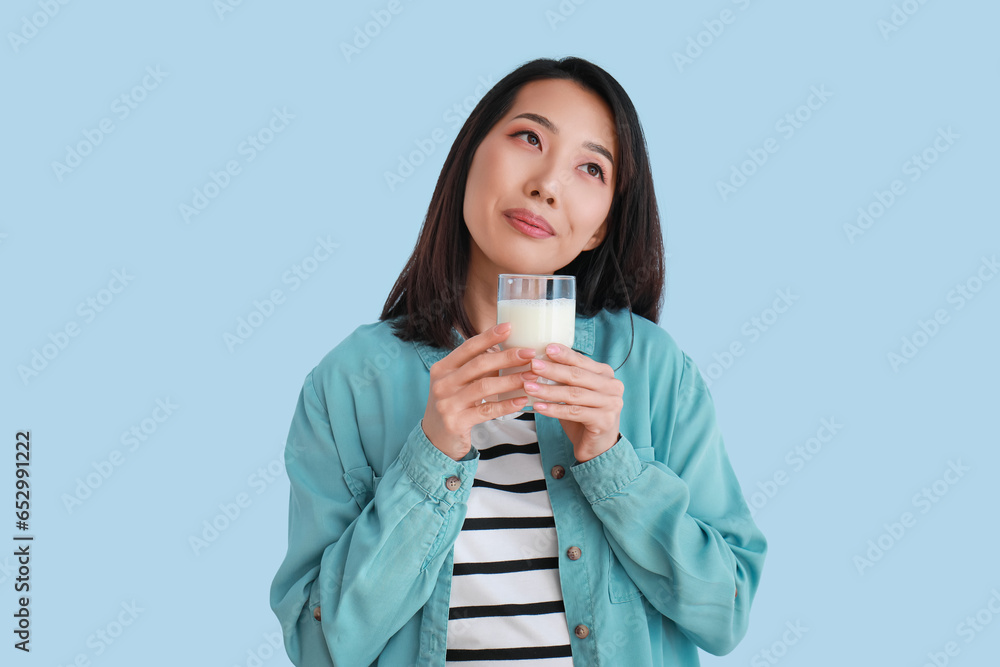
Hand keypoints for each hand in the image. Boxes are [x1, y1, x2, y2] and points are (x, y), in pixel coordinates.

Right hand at [422, 322, 537, 459]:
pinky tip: (522, 400)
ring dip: (511, 380)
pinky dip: (506, 405)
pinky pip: (486, 410)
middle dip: (506, 357)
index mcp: (442, 368)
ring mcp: (447, 403)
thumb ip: (475, 368)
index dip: (488, 336)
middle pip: (478, 365)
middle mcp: (442, 383)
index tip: (509, 327)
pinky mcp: (456, 422)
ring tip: (531, 376)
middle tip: (529, 353)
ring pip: (484, 387)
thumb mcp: (457, 382)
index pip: (468, 347)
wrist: (435, 438)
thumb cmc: (453, 404)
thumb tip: (507, 349)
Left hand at [522, 343, 623, 461]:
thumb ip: (566, 378)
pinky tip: (538, 407)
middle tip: (533, 366)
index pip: (582, 361)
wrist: (598, 446)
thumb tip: (540, 361)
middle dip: (553, 370)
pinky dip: (554, 409)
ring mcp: (611, 404)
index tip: (546, 348)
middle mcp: (612, 386)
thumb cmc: (584, 415)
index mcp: (606, 374)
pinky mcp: (604, 421)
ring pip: (573, 394)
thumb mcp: (576, 393)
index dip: (564, 354)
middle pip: (577, 376)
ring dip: (549, 390)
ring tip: (529, 387)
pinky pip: (574, 412)